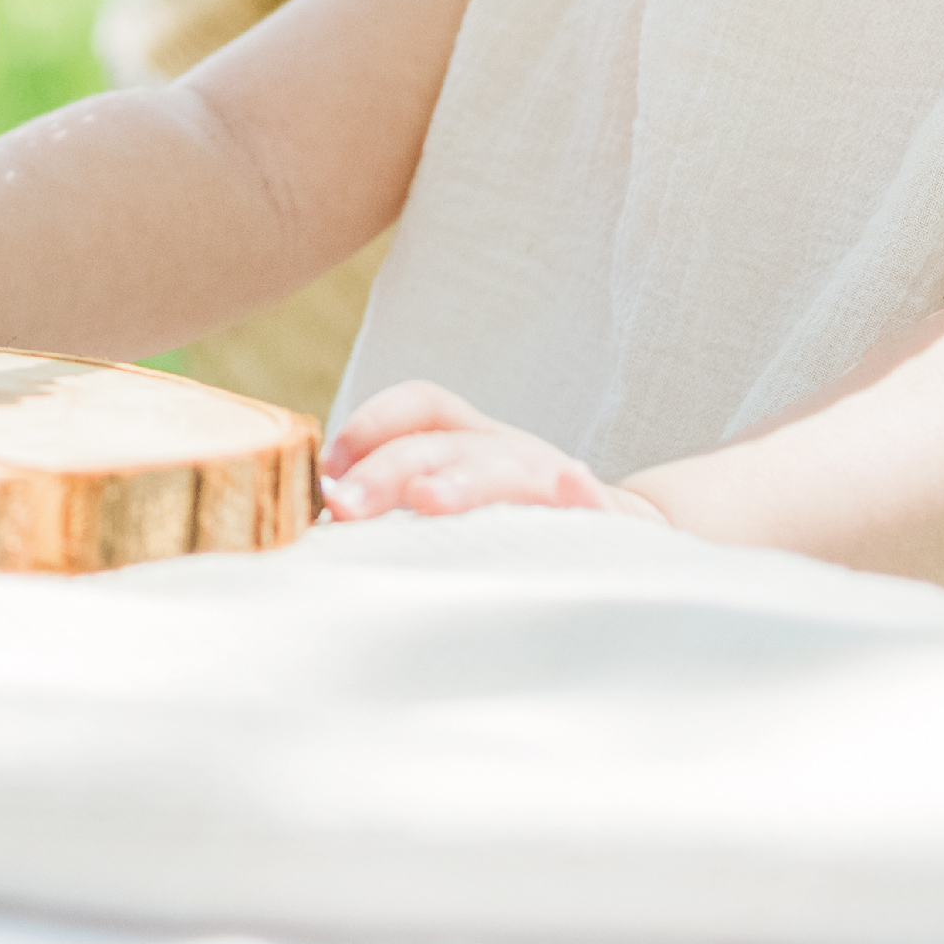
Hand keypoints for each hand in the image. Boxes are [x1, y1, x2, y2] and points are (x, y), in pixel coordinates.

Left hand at [321, 378, 664, 523]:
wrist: (622, 538)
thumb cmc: (511, 526)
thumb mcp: (455, 501)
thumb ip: (394, 503)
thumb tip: (320, 514)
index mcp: (472, 441)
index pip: (421, 406)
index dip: (370, 425)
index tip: (327, 470)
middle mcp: (510, 450)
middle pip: (446, 442)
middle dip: (390, 468)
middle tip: (345, 506)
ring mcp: (556, 482)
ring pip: (508, 469)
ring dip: (465, 480)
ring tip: (427, 500)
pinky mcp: (608, 522)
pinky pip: (600, 506)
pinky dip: (586, 497)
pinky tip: (575, 490)